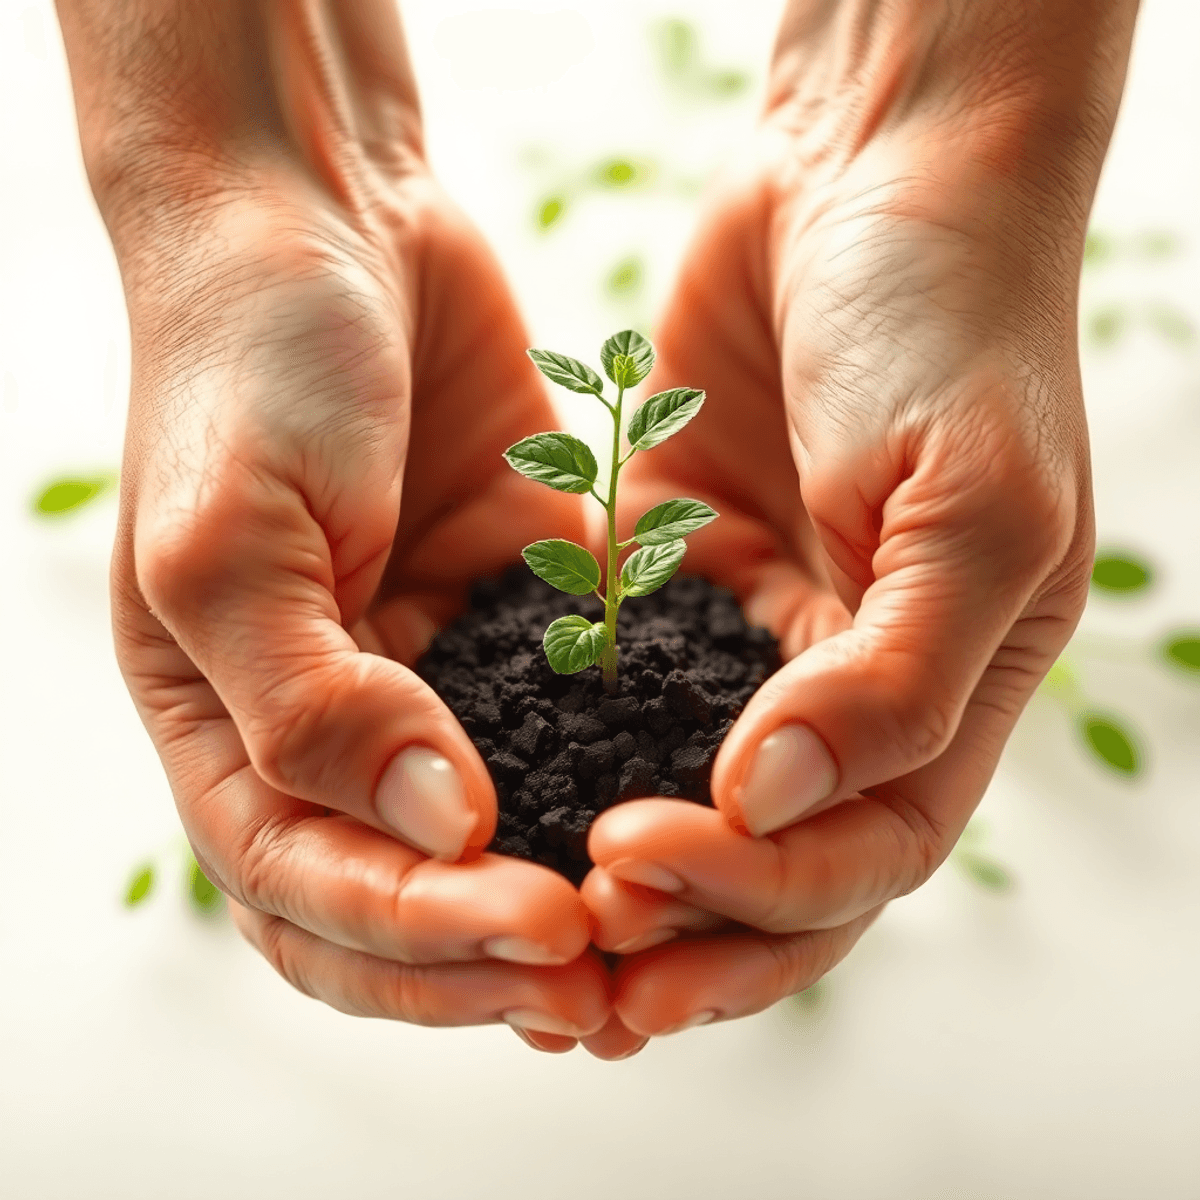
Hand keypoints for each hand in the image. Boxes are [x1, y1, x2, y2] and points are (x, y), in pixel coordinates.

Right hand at [70, 1, 620, 1049]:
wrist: (323, 216)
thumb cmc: (242, 364)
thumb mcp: (230, 538)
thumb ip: (313, 702)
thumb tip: (439, 831)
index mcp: (226, 731)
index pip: (312, 892)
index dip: (422, 936)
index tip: (541, 929)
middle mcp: (330, 725)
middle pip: (402, 900)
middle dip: (496, 955)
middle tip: (610, 977)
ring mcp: (430, 679)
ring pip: (495, 841)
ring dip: (569, 896)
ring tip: (663, 935)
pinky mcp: (517, 619)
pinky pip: (573, 728)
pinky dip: (619, 784)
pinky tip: (695, 814)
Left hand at [582, 0, 1136, 1036]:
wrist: (870, 175)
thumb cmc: (952, 330)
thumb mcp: (970, 503)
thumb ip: (892, 676)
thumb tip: (773, 804)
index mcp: (950, 694)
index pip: (859, 852)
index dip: (757, 891)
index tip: (636, 871)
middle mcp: (848, 690)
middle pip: (770, 862)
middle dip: (681, 933)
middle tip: (575, 985)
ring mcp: (752, 642)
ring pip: (683, 802)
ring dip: (612, 881)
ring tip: (520, 939)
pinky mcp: (670, 583)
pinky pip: (608, 697)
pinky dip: (559, 760)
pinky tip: (489, 801)